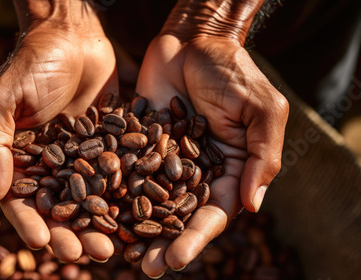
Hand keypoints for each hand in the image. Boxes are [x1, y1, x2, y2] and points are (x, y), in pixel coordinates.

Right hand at [0, 0, 116, 261]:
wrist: (73, 36)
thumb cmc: (31, 65)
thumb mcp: (2, 101)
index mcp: (17, 158)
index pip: (21, 200)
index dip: (31, 223)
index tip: (44, 244)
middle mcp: (49, 164)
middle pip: (59, 207)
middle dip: (71, 233)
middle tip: (87, 253)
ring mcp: (79, 157)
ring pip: (89, 199)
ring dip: (98, 223)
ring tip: (111, 247)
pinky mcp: (107, 146)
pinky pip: (113, 176)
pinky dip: (121, 197)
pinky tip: (134, 216)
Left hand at [135, 0, 288, 275]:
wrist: (194, 40)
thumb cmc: (234, 72)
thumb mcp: (262, 111)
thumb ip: (261, 157)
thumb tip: (252, 205)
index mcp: (228, 171)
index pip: (213, 213)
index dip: (197, 237)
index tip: (178, 259)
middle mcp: (194, 171)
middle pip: (178, 215)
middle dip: (163, 243)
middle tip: (146, 268)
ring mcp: (163, 159)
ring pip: (149, 200)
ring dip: (136, 226)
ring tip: (119, 252)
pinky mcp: (138, 143)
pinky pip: (126, 170)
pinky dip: (114, 190)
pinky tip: (98, 209)